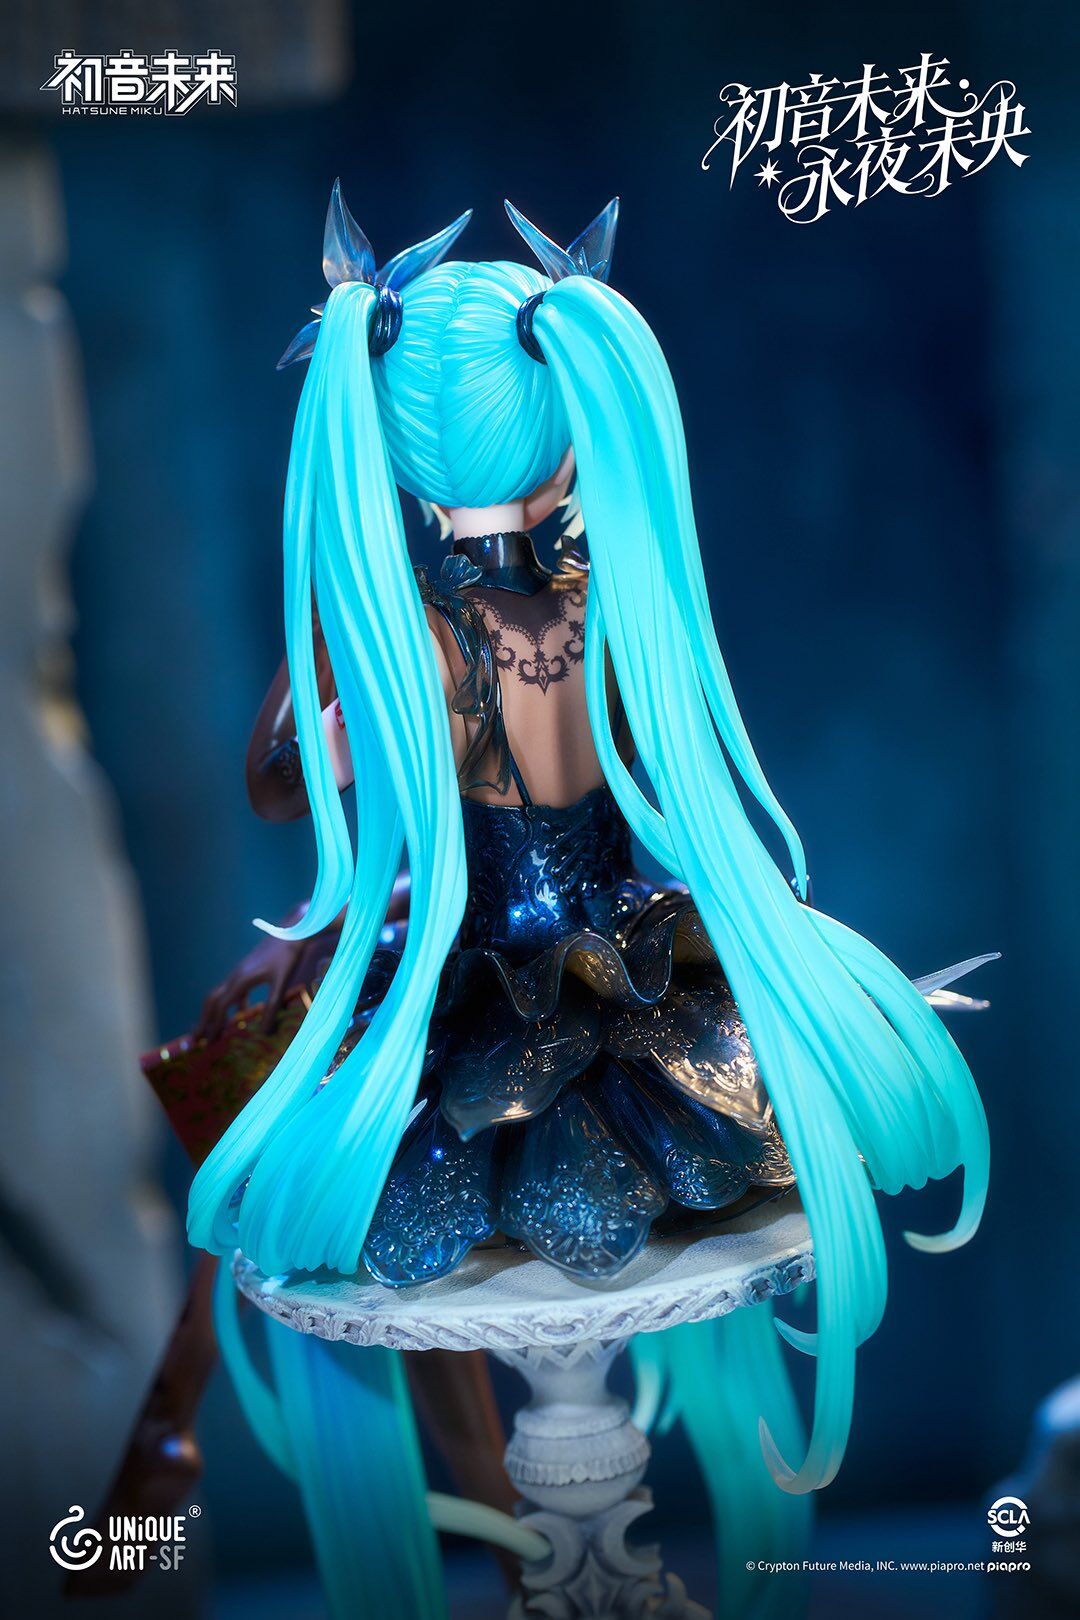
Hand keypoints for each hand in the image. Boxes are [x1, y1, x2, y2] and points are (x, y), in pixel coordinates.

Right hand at [196, 904, 341, 1040]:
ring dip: (216, 1012)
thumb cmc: (288, 957)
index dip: (213, 1025)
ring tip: (216, 1028)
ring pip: (221, 994)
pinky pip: (234, 989)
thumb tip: (264, 1033)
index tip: (207, 1041)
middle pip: (212, 1000)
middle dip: (204, 1019)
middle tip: (198, 1038)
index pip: (220, 1006)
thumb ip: (272, 1007)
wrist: (293, 932)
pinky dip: (232, 1003)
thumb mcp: (281, 984)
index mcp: (241, 980)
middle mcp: (235, 975)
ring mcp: (240, 971)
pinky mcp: (247, 969)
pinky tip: (242, 1011)